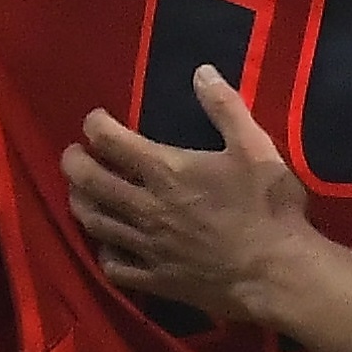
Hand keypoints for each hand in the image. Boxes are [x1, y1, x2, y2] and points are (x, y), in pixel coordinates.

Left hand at [63, 67, 326, 321]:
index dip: (95, 125)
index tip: (95, 120)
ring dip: (79, 203)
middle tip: (73, 154)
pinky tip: (107, 245)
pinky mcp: (156, 280)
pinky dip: (103, 253)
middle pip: (89, 182)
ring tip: (78, 193)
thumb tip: (201, 71)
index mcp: (166, 170)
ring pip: (94, 223)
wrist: (277, 273)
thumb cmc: (269, 207)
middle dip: (73, 163)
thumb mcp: (254, 147)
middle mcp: (145, 207)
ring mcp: (147, 246)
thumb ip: (225, 107)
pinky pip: (114, 267)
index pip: (110, 141)